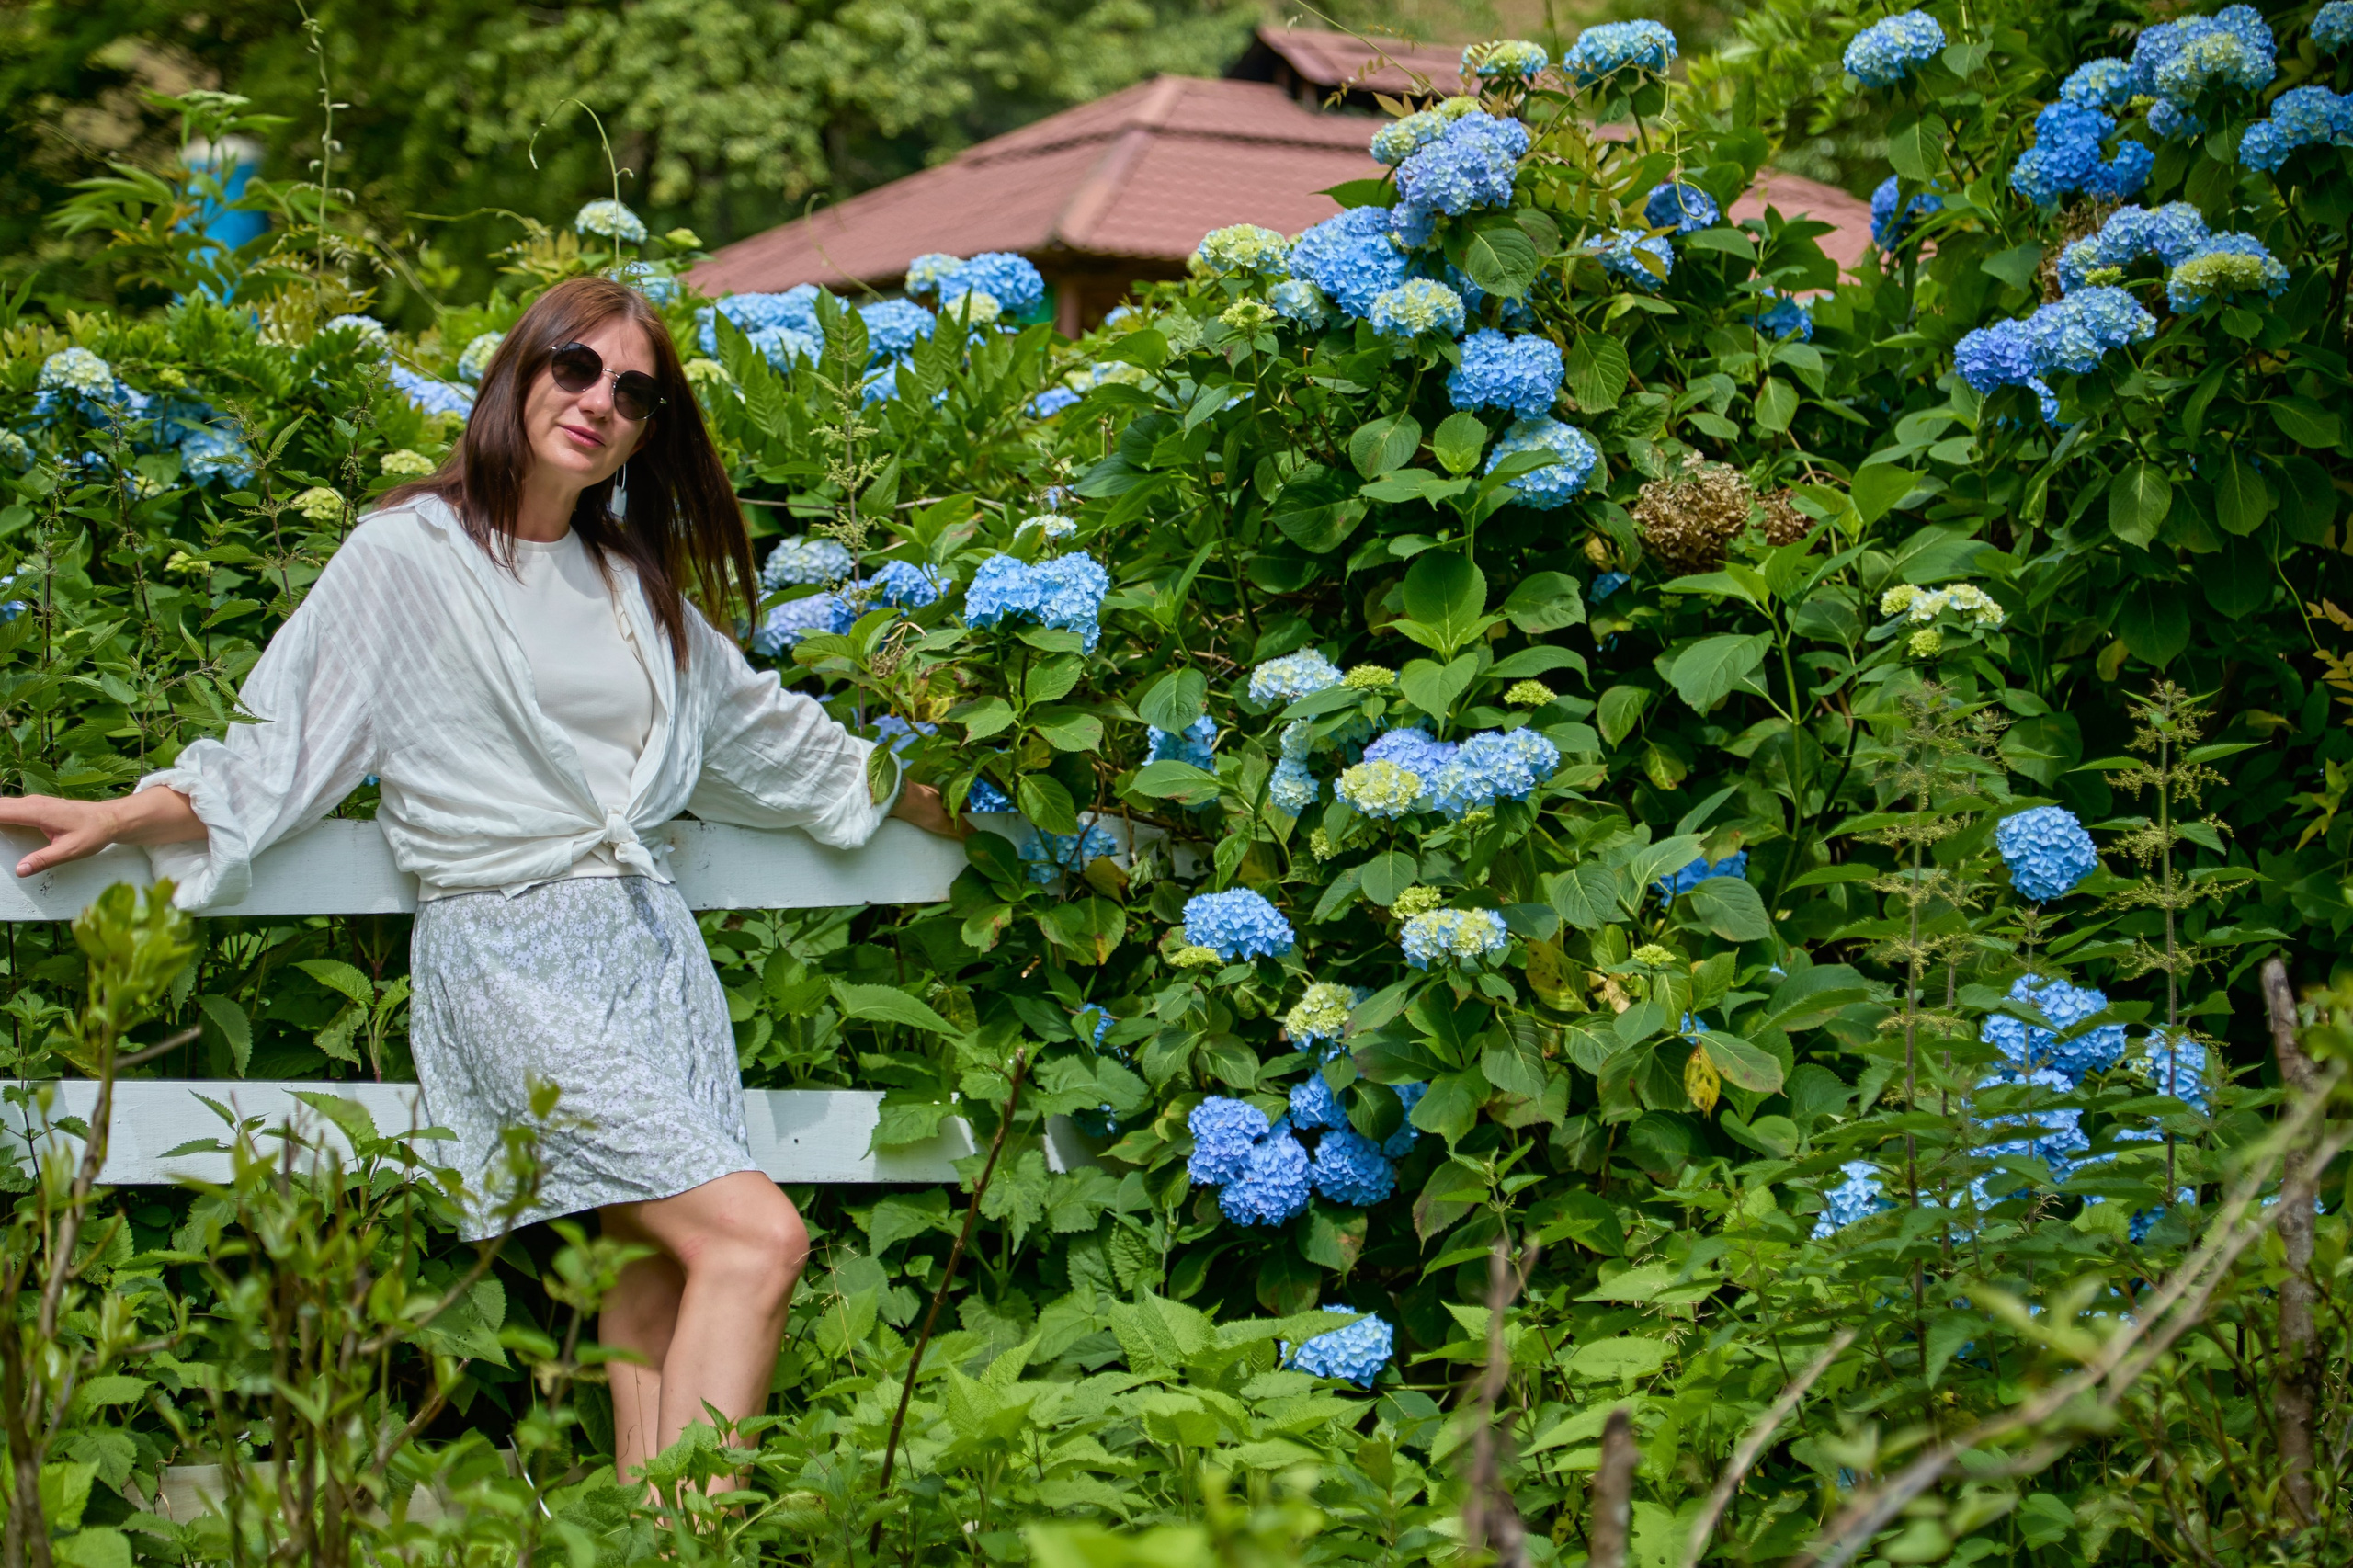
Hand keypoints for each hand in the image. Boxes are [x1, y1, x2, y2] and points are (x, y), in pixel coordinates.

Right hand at [0, 787, 203, 877]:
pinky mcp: (32, 808)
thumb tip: (20, 870)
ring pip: (0, 807)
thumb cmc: (93, 833)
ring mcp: (30, 804)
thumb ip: (44, 859)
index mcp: (36, 811)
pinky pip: (6, 809)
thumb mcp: (71, 850)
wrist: (110, 819)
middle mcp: (30, 803)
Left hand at [888, 781, 972, 840]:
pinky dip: (921, 818)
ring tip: (934, 832)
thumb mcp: (947, 822)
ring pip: (933, 808)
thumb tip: (979, 837)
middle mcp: (935, 791)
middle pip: (948, 806)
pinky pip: (919, 810)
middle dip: (950, 818)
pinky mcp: (907, 800)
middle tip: (950, 832)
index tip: (964, 828)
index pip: (963, 802)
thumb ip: (963, 830)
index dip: (966, 815)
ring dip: (935, 818)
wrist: (895, 800)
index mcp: (949, 792)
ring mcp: (920, 795)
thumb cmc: (925, 808)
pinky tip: (919, 827)